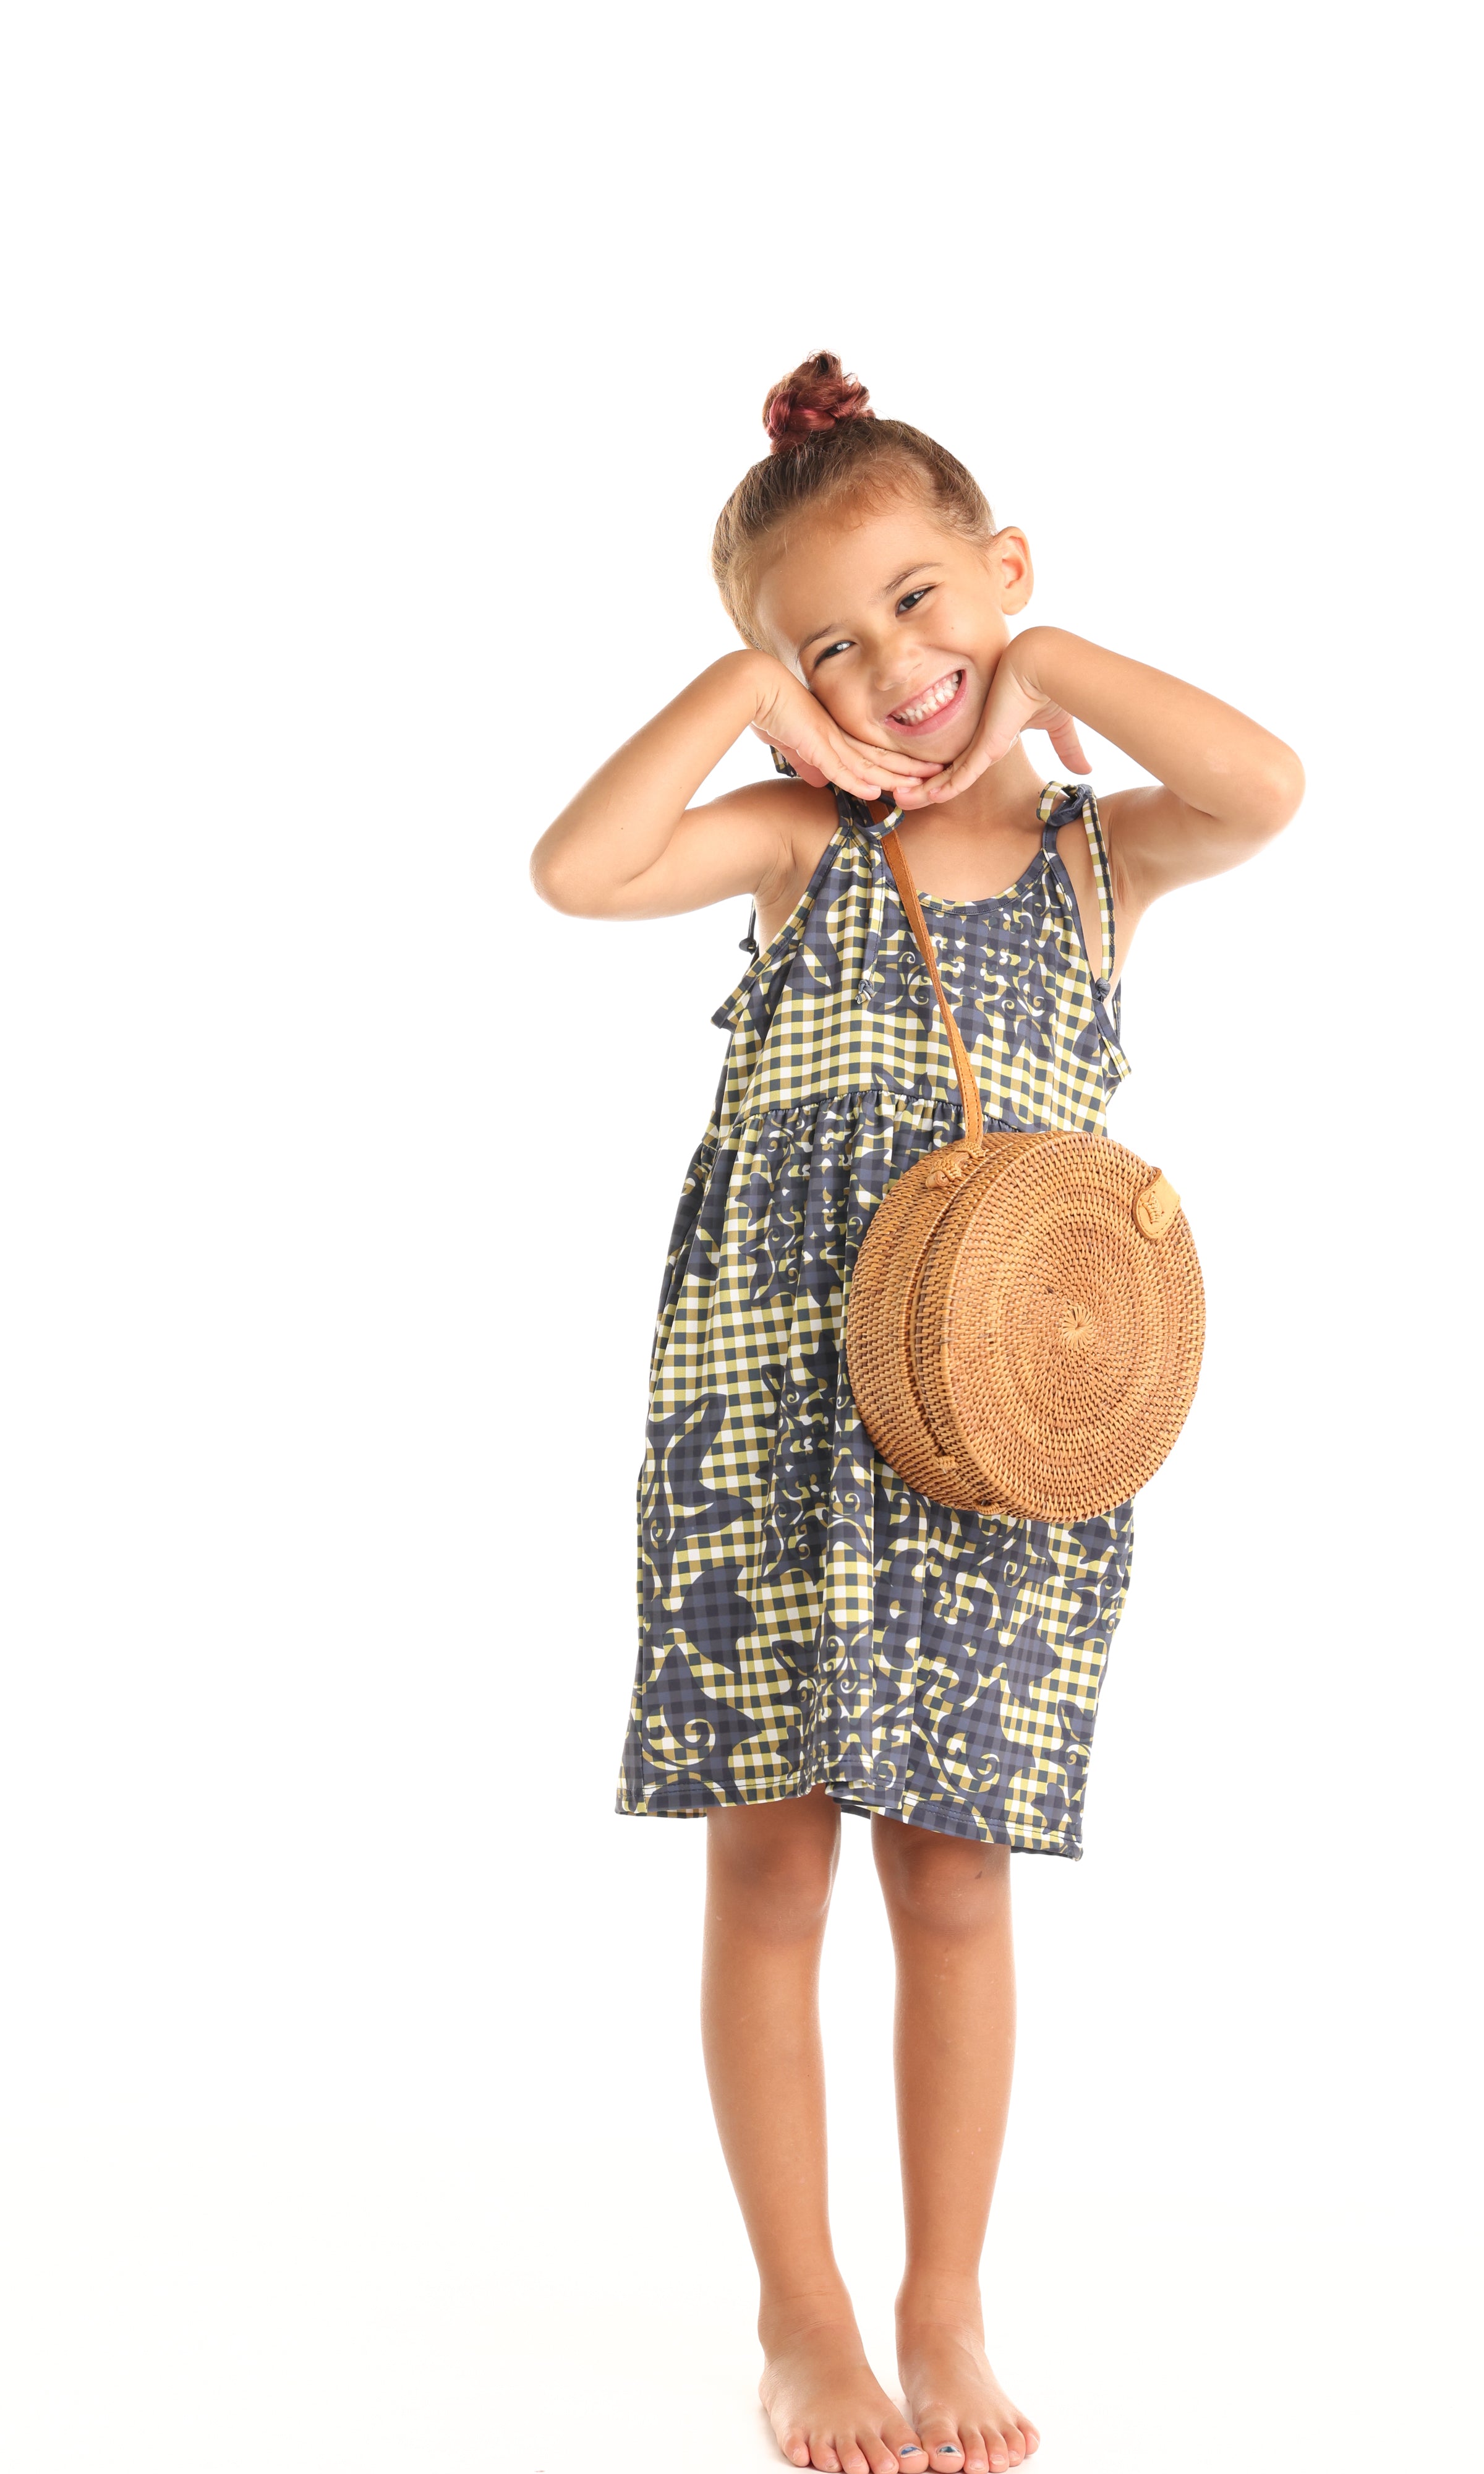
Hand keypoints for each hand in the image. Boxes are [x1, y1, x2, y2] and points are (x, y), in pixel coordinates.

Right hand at [748, 659, 941, 802]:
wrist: (756, 685)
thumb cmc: (771, 709)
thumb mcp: (791, 742)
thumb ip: (807, 761)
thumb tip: (817, 781)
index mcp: (836, 732)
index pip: (873, 752)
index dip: (896, 764)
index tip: (917, 772)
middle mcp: (839, 734)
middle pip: (881, 756)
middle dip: (909, 768)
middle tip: (938, 774)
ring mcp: (829, 737)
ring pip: (869, 763)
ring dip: (895, 777)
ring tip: (922, 785)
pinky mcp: (815, 742)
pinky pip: (841, 766)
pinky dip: (858, 781)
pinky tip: (876, 791)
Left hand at [893, 632, 1089, 807]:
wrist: (1043, 664)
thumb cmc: (1051, 688)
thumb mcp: (1059, 727)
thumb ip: (1068, 749)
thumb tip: (1086, 771)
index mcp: (993, 735)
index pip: (964, 762)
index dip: (947, 779)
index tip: (931, 791)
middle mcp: (980, 738)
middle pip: (946, 768)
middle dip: (924, 785)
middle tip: (903, 798)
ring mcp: (979, 741)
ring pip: (944, 774)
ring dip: (922, 790)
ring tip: (900, 801)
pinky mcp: (984, 745)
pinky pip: (959, 775)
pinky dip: (942, 789)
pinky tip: (926, 799)